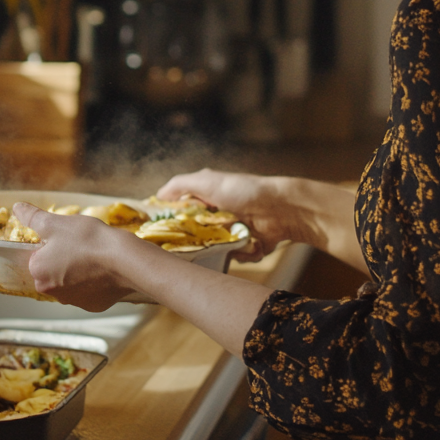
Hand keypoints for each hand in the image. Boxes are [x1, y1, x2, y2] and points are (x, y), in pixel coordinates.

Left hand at [13, 202, 138, 311]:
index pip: (38, 256)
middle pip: (53, 271)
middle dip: (64, 259)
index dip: (52, 244)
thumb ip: (33, 217)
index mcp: (38, 272)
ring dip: (79, 271)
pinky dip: (94, 282)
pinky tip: (103, 270)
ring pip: (71, 282)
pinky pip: (89, 291)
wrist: (125, 260)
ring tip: (95, 256)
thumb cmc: (89, 240)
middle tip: (82, 245)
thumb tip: (17, 208)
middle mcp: (52, 292)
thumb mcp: (56, 222)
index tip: (67, 238)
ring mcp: (74, 301)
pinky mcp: (93, 305)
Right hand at [158, 168, 317, 261]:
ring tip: (234, 240)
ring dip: (225, 248)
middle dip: (199, 243)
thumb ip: (181, 185)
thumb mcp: (208, 181)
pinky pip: (236, 258)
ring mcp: (234, 232)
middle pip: (196, 237)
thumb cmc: (245, 191)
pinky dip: (244, 253)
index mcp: (207, 199)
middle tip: (201, 242)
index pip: (182, 213)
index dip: (172, 223)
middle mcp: (219, 216)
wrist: (282, 209)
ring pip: (216, 252)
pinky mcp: (247, 246)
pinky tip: (251, 244)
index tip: (163, 234)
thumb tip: (158, 195)